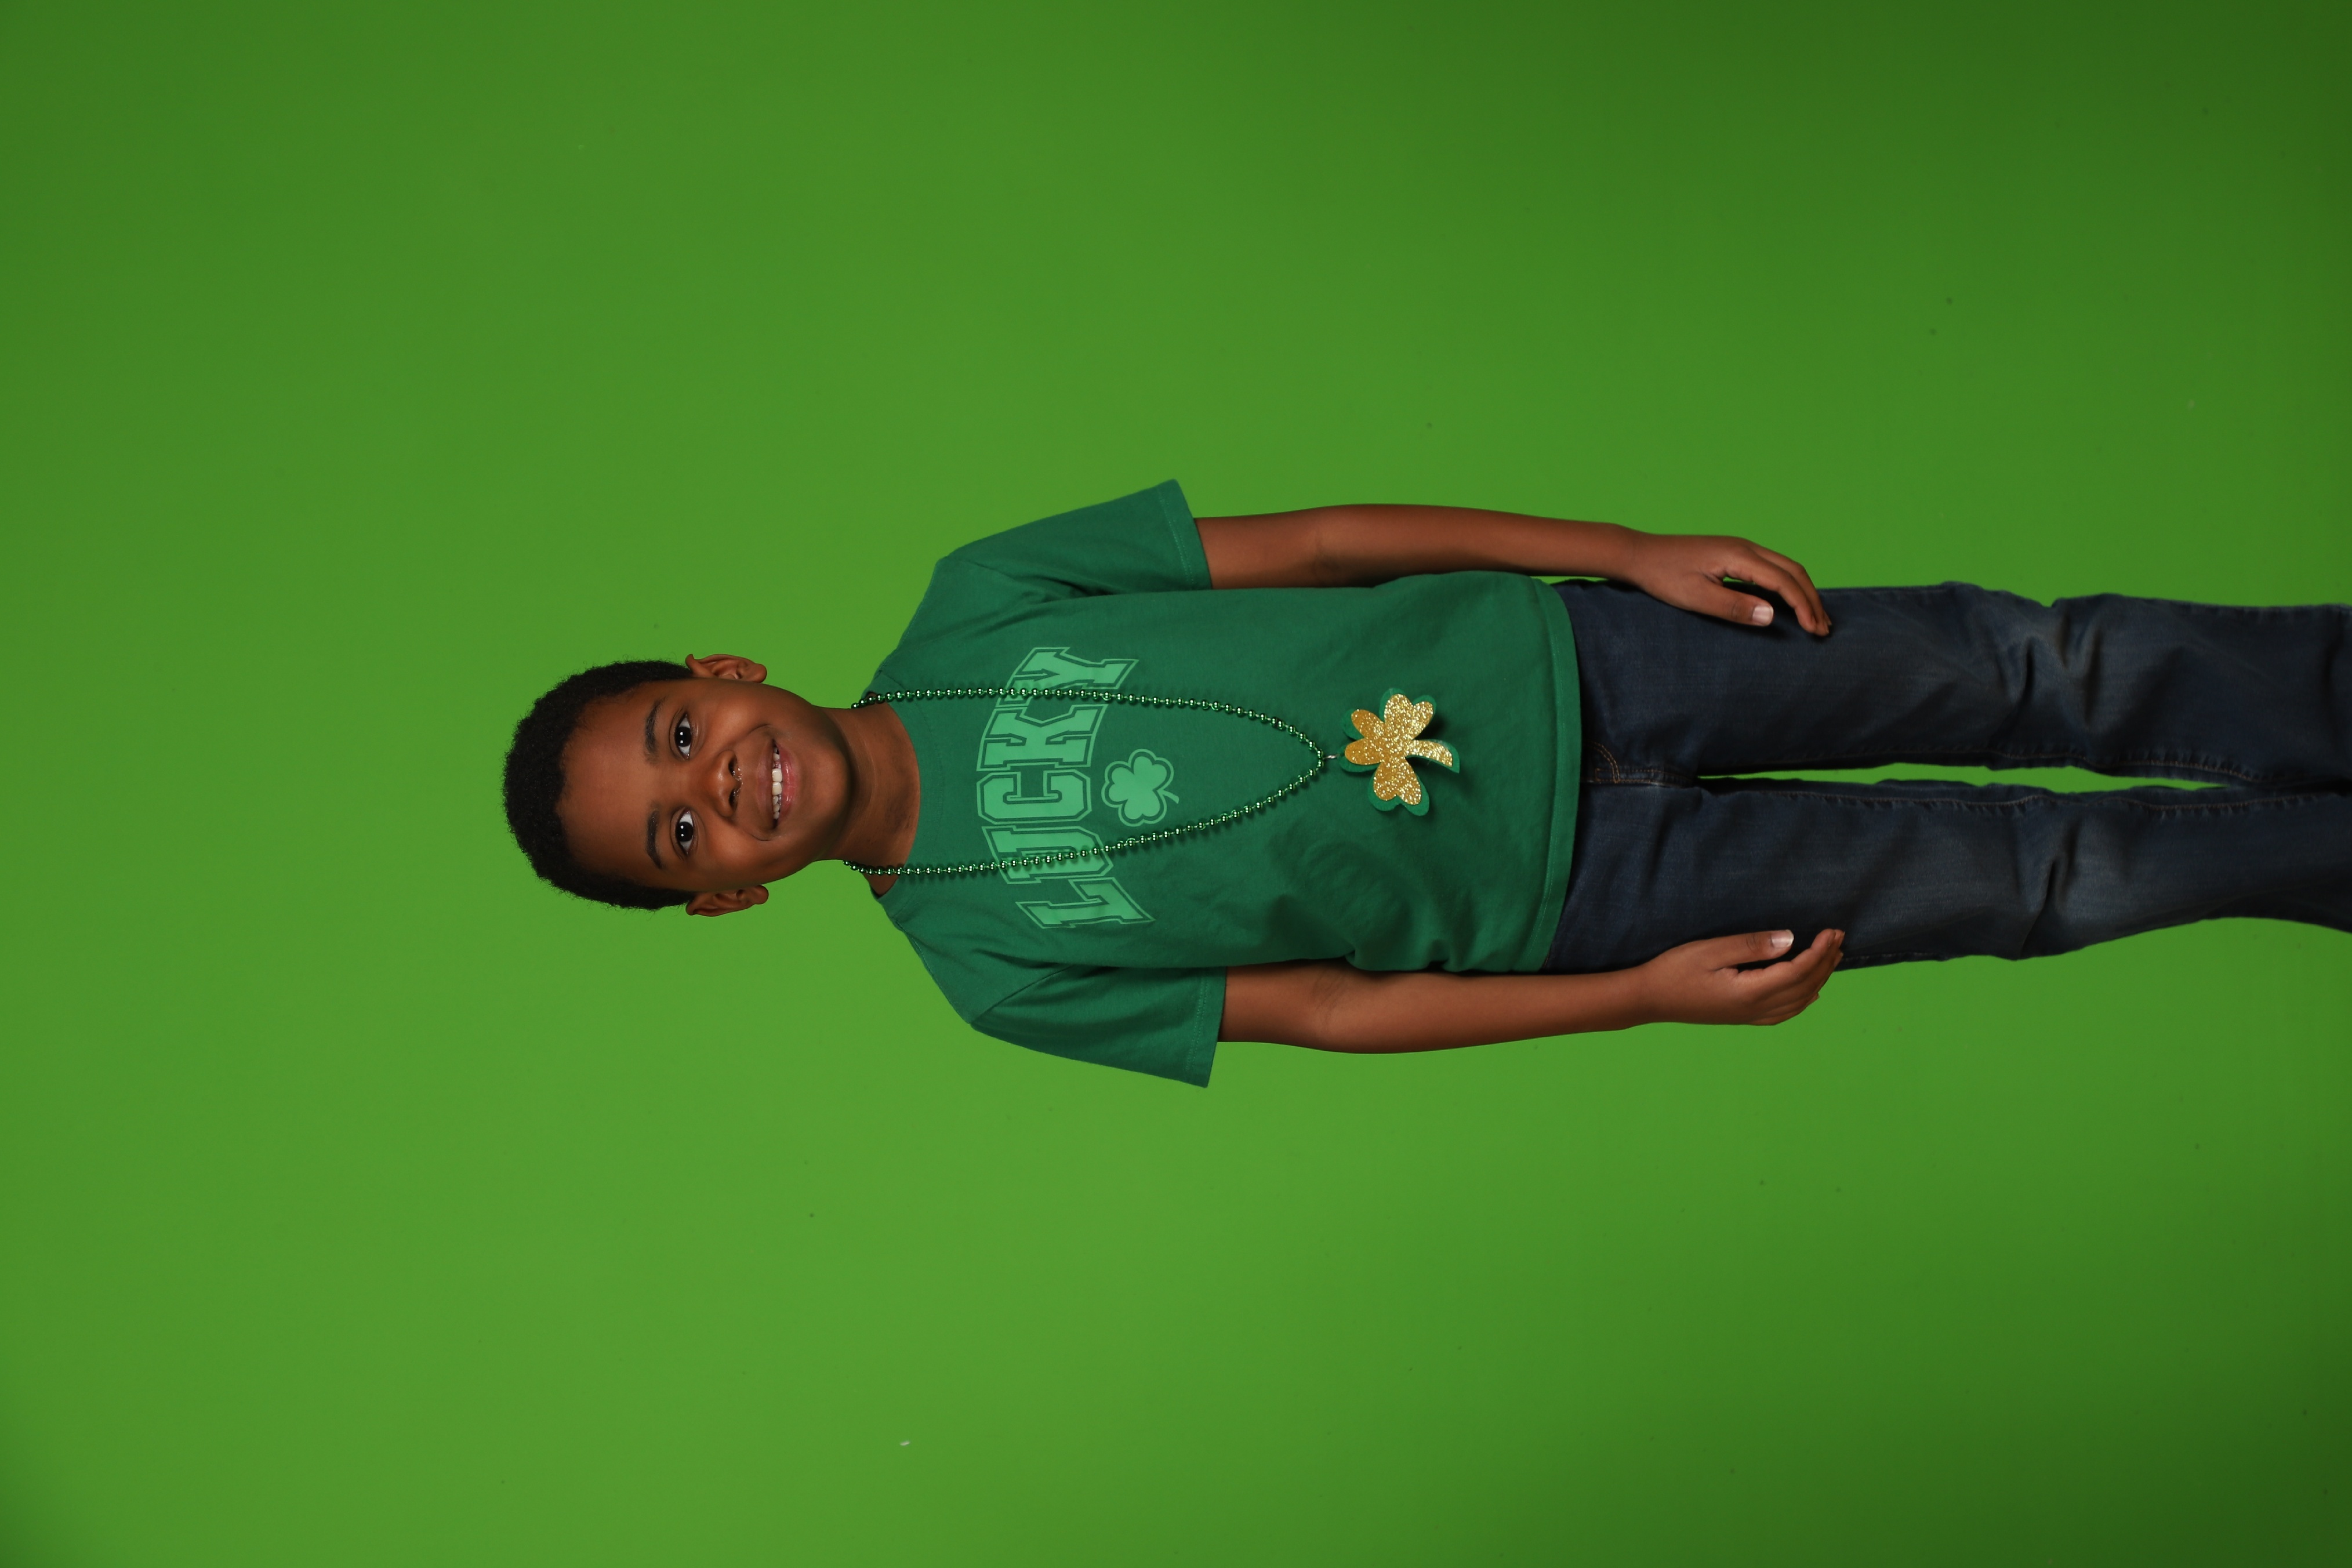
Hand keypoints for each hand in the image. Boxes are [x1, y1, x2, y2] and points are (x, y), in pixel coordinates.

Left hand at [1619, 533, 1830, 634]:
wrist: (1639, 555)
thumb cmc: (1663, 577)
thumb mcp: (1697, 598)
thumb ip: (1734, 607)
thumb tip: (1773, 615)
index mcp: (1739, 555)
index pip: (1784, 581)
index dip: (1804, 606)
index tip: (1815, 631)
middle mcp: (1745, 547)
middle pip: (1793, 570)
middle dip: (1812, 599)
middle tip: (1824, 629)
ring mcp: (1740, 548)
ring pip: (1785, 567)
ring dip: (1802, 591)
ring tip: (1815, 618)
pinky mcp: (1733, 554)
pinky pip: (1771, 567)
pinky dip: (1787, 585)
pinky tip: (1789, 603)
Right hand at [1635, 928, 1844, 1025]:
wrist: (1649, 999)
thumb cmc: (1674, 970)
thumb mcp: (1710, 950)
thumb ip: (1751, 945)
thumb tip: (1790, 940)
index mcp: (1750, 992)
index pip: (1798, 971)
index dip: (1820, 951)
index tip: (1832, 930)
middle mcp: (1756, 1009)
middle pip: (1805, 987)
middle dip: (1826, 962)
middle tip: (1839, 936)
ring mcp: (1750, 1016)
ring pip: (1799, 1002)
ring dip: (1819, 979)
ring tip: (1832, 957)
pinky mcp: (1743, 1017)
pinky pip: (1785, 1012)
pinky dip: (1803, 999)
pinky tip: (1810, 991)